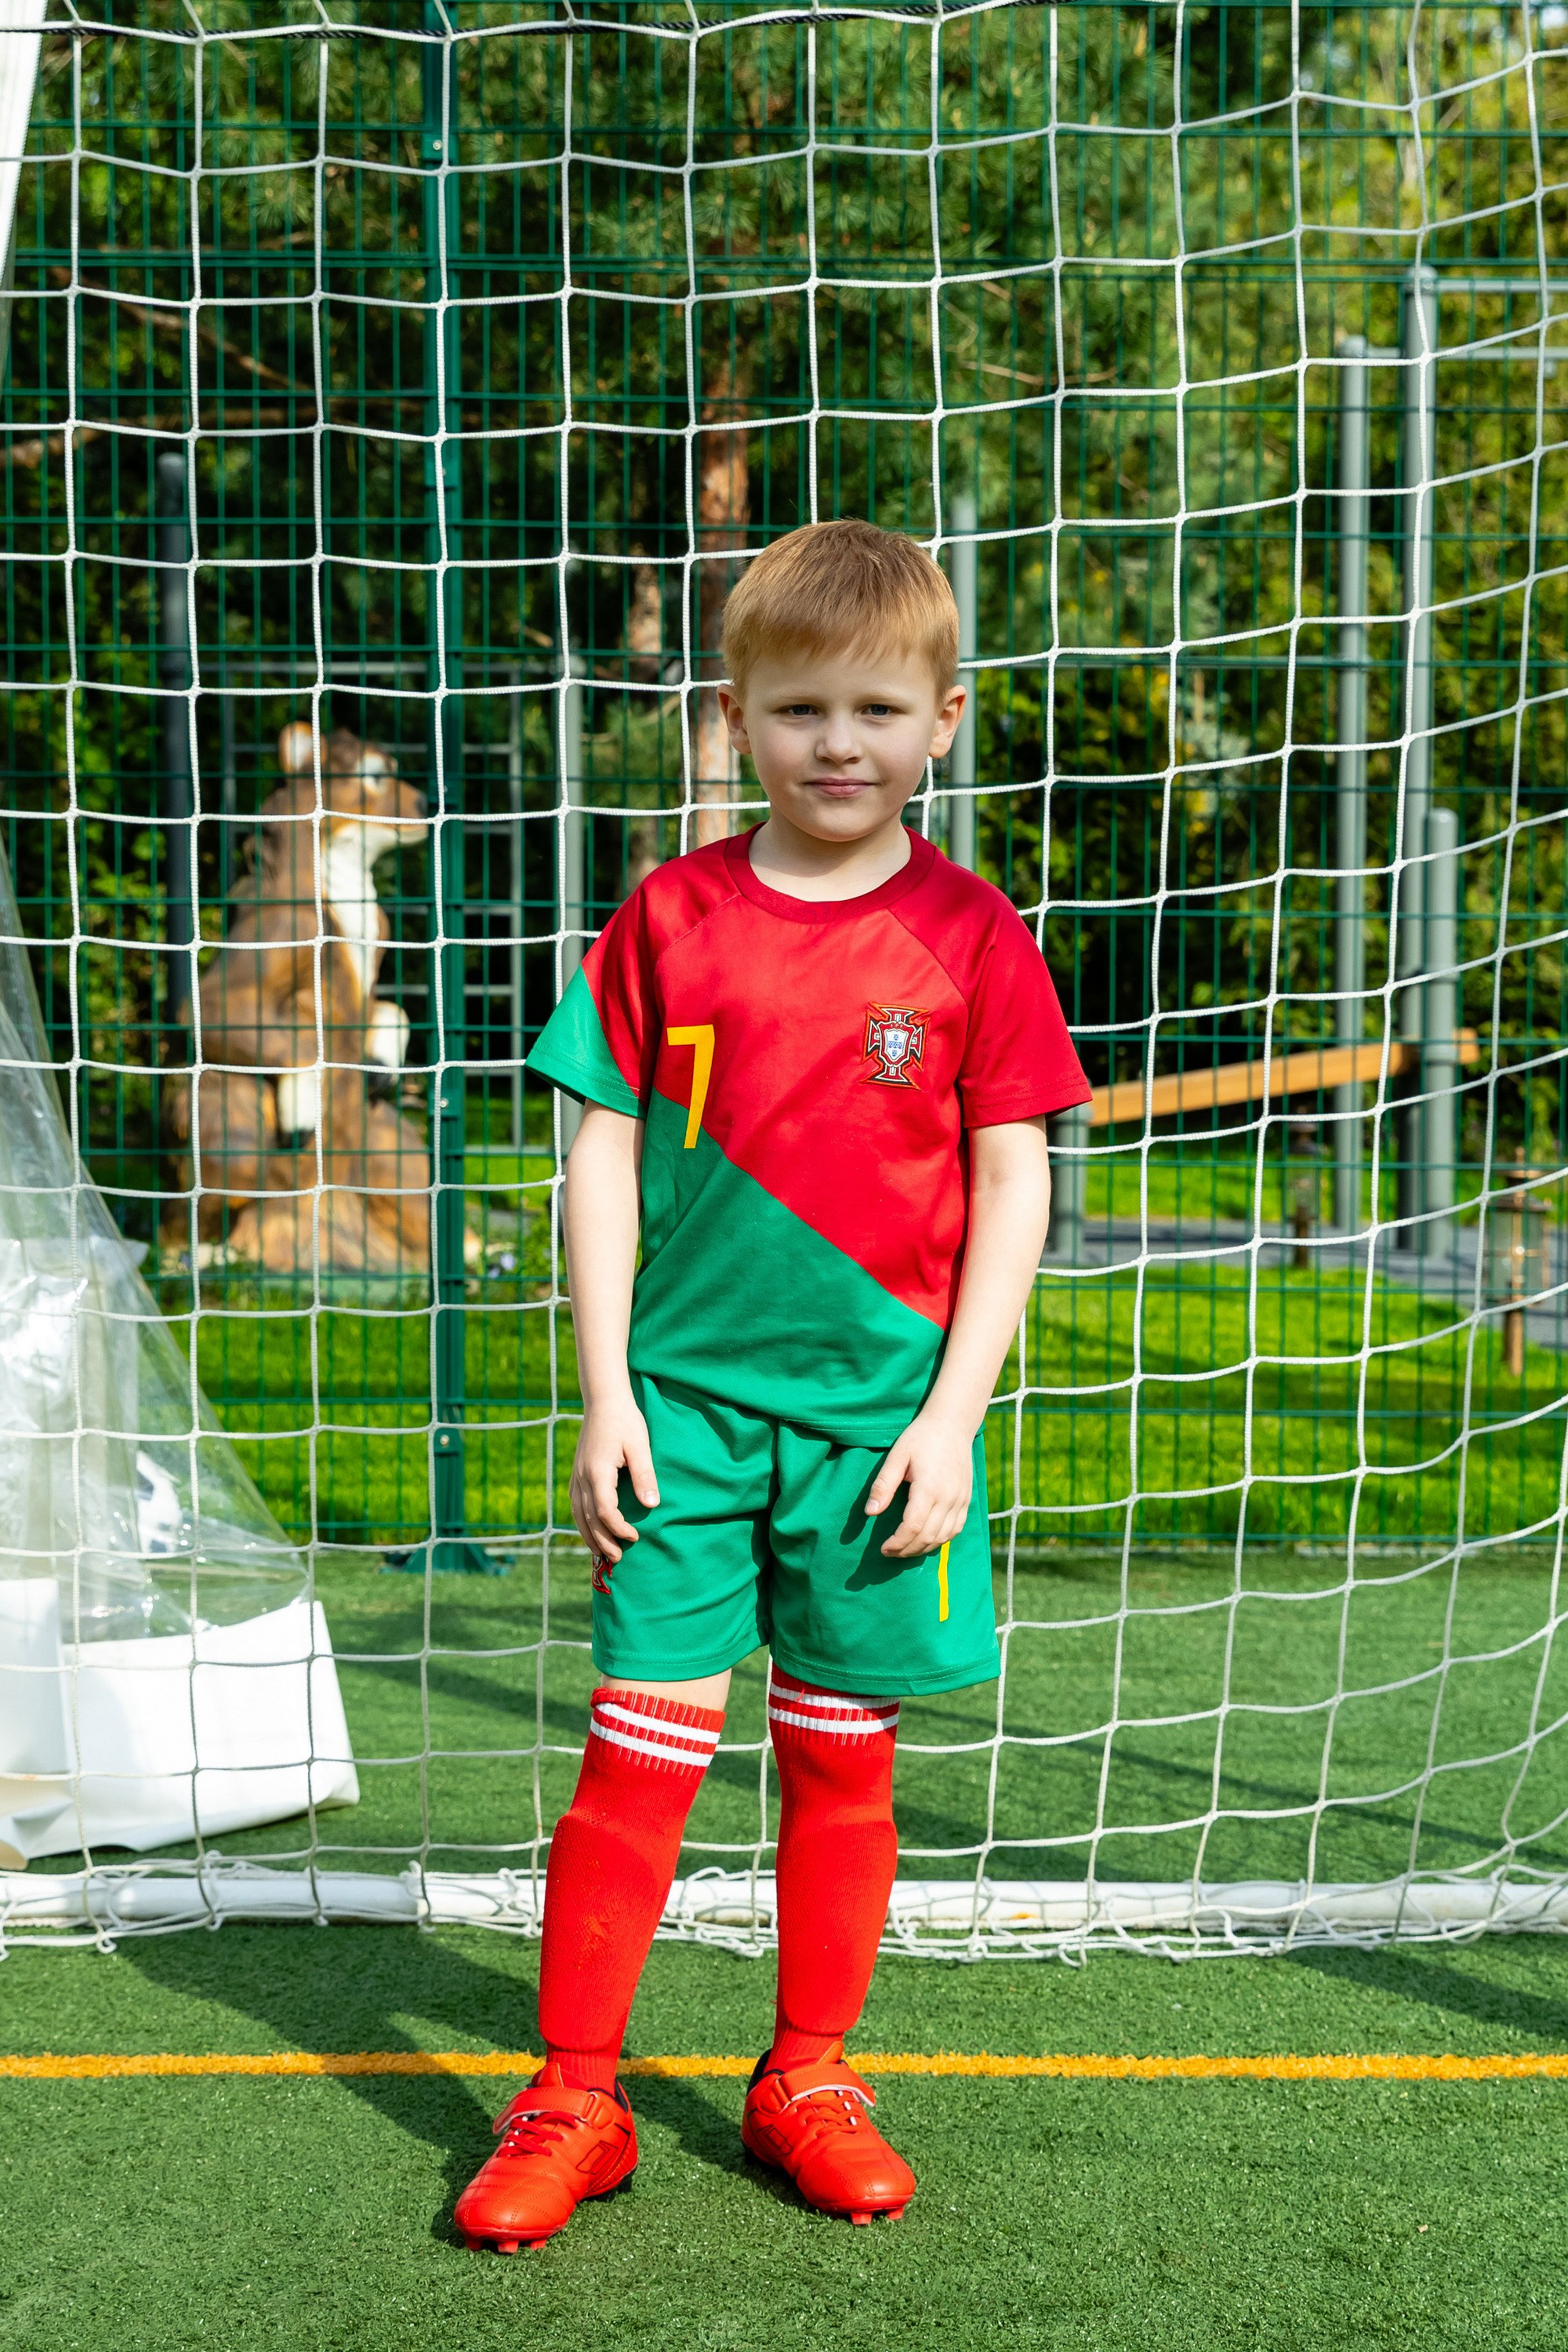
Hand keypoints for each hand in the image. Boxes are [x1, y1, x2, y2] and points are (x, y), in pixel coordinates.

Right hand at [570, 1393, 658, 1566]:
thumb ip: (645, 1475)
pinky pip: (576, 1505)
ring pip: (578, 1515)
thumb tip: (652, 1505)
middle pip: (589, 1519)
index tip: (635, 1537)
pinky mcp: (576, 1473)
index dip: (619, 1529)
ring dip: (589, 1537)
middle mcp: (582, 1477)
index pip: (605, 1511)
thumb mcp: (640, 1446)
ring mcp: (576, 1476)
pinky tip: (590, 1531)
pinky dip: (582, 1523)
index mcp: (598, 1472)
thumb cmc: (625, 1421)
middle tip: (619, 1559)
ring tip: (601, 1555)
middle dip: (603, 1542)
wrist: (603, 1400)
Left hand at [866, 1411, 973, 1558]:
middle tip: (890, 1552)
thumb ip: (883, 1486)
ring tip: (905, 1549)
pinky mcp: (966, 1499)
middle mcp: (948, 1498)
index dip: (897, 1543)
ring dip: (923, 1548)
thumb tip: (870, 1513)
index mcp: (928, 1488)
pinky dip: (940, 1539)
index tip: (883, 1548)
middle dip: (907, 1550)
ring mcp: (960, 1500)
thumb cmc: (920, 1438)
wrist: (952, 1424)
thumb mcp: (896, 1457)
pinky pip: (956, 1529)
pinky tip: (926, 1539)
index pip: (912, 1527)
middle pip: (927, 1537)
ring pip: (943, 1537)